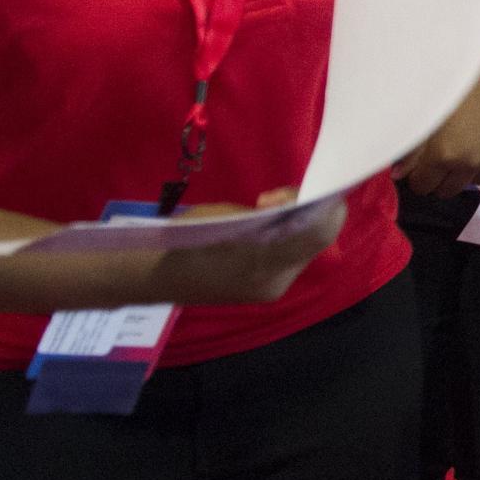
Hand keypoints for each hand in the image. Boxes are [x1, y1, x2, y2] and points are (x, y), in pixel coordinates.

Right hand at [149, 189, 346, 304]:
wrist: (153, 277)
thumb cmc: (186, 239)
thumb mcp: (227, 215)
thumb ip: (266, 213)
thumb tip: (295, 205)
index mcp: (266, 261)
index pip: (320, 233)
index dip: (326, 206)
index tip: (307, 188)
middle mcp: (277, 282)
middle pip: (317, 241)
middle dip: (310, 213)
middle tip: (277, 198)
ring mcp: (272, 290)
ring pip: (305, 250)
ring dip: (298, 226)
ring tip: (267, 211)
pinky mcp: (266, 292)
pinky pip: (290, 260)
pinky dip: (287, 239)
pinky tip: (266, 229)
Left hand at [395, 48, 479, 197]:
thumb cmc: (448, 74)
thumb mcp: (422, 111)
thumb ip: (408, 148)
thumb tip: (401, 174)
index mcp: (443, 156)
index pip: (423, 187)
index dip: (420, 172)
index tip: (423, 159)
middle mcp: (474, 162)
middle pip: (451, 189)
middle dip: (444, 173)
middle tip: (446, 148)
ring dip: (473, 166)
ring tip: (470, 137)